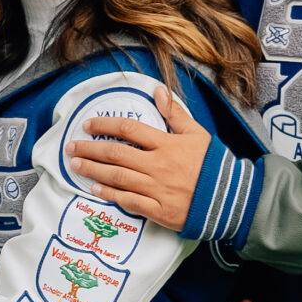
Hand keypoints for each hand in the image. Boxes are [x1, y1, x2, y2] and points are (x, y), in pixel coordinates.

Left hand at [66, 83, 209, 231]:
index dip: (104, 126)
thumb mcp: (197, 134)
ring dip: (93, 171)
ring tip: (75, 166)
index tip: (88, 125)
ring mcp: (156, 189)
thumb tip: (158, 91)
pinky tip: (95, 190)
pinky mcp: (158, 210)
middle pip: (116, 154)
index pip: (128, 130)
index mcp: (166, 144)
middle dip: (90, 150)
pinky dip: (110, 195)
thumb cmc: (214, 165)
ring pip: (117, 178)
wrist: (230, 200)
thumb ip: (175, 113)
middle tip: (71, 148)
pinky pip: (128, 202)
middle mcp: (158, 165)